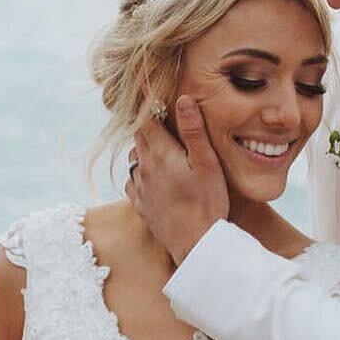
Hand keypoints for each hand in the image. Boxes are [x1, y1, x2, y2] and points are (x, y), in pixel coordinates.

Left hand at [126, 96, 229, 263]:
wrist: (196, 244)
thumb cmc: (207, 203)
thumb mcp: (207, 163)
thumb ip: (194, 130)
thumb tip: (183, 100)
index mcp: (161, 154)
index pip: (147, 121)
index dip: (149, 106)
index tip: (151, 95)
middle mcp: (145, 168)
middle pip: (139, 138)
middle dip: (148, 127)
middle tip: (162, 121)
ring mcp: (140, 188)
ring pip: (134, 159)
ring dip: (144, 151)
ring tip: (160, 149)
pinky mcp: (141, 206)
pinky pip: (132, 183)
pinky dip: (140, 174)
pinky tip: (152, 178)